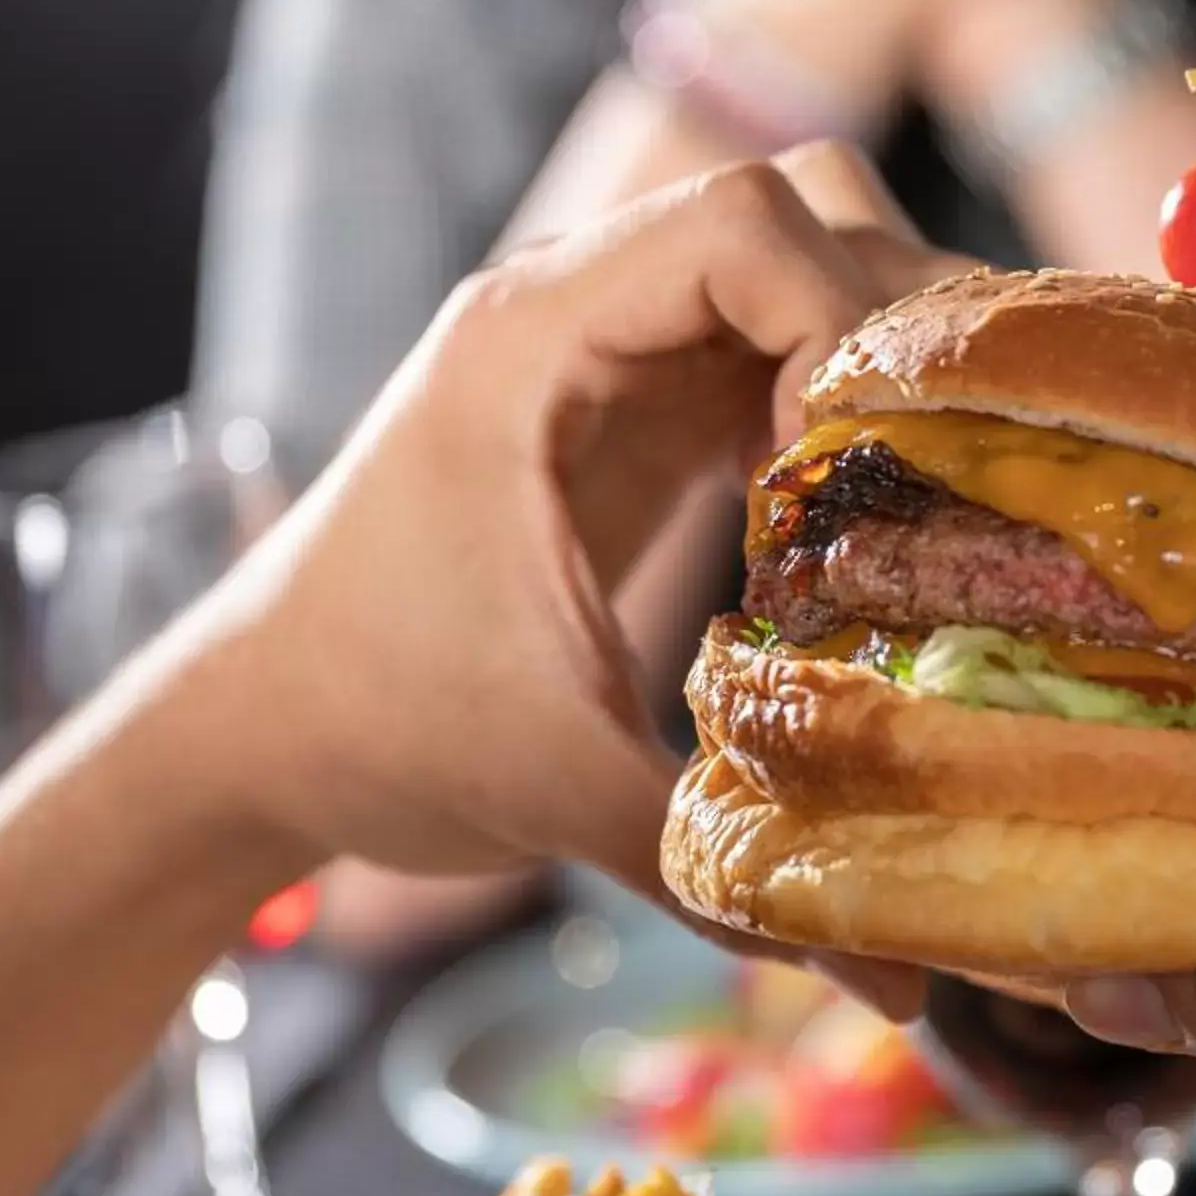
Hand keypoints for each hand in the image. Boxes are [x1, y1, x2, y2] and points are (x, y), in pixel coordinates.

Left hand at [181, 144, 963, 899]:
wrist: (255, 733)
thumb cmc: (370, 729)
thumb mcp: (554, 790)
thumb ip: (723, 867)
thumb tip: (901, 981)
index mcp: (532, 339)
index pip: (746, 223)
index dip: (838, 321)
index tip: (843, 474)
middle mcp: (576, 308)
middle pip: (801, 214)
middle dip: (896, 329)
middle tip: (941, 475)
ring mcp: (607, 350)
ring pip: (802, 270)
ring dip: (880, 365)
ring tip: (921, 497)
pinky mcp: (631, 408)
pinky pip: (775, 350)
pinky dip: (842, 411)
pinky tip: (861, 525)